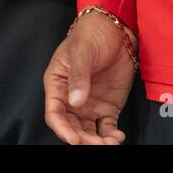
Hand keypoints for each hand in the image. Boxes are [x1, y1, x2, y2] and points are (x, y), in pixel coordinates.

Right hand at [43, 12, 135, 145]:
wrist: (114, 29)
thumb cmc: (90, 34)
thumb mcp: (81, 52)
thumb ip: (79, 76)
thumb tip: (76, 101)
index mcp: (57, 84)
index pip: (55, 113)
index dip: (62, 129)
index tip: (74, 138)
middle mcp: (71, 98)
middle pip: (72, 127)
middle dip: (83, 139)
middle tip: (98, 143)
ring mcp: (90, 104)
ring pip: (89, 132)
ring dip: (98, 141)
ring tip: (111, 142)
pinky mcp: (107, 106)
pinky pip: (107, 127)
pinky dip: (111, 136)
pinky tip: (117, 136)